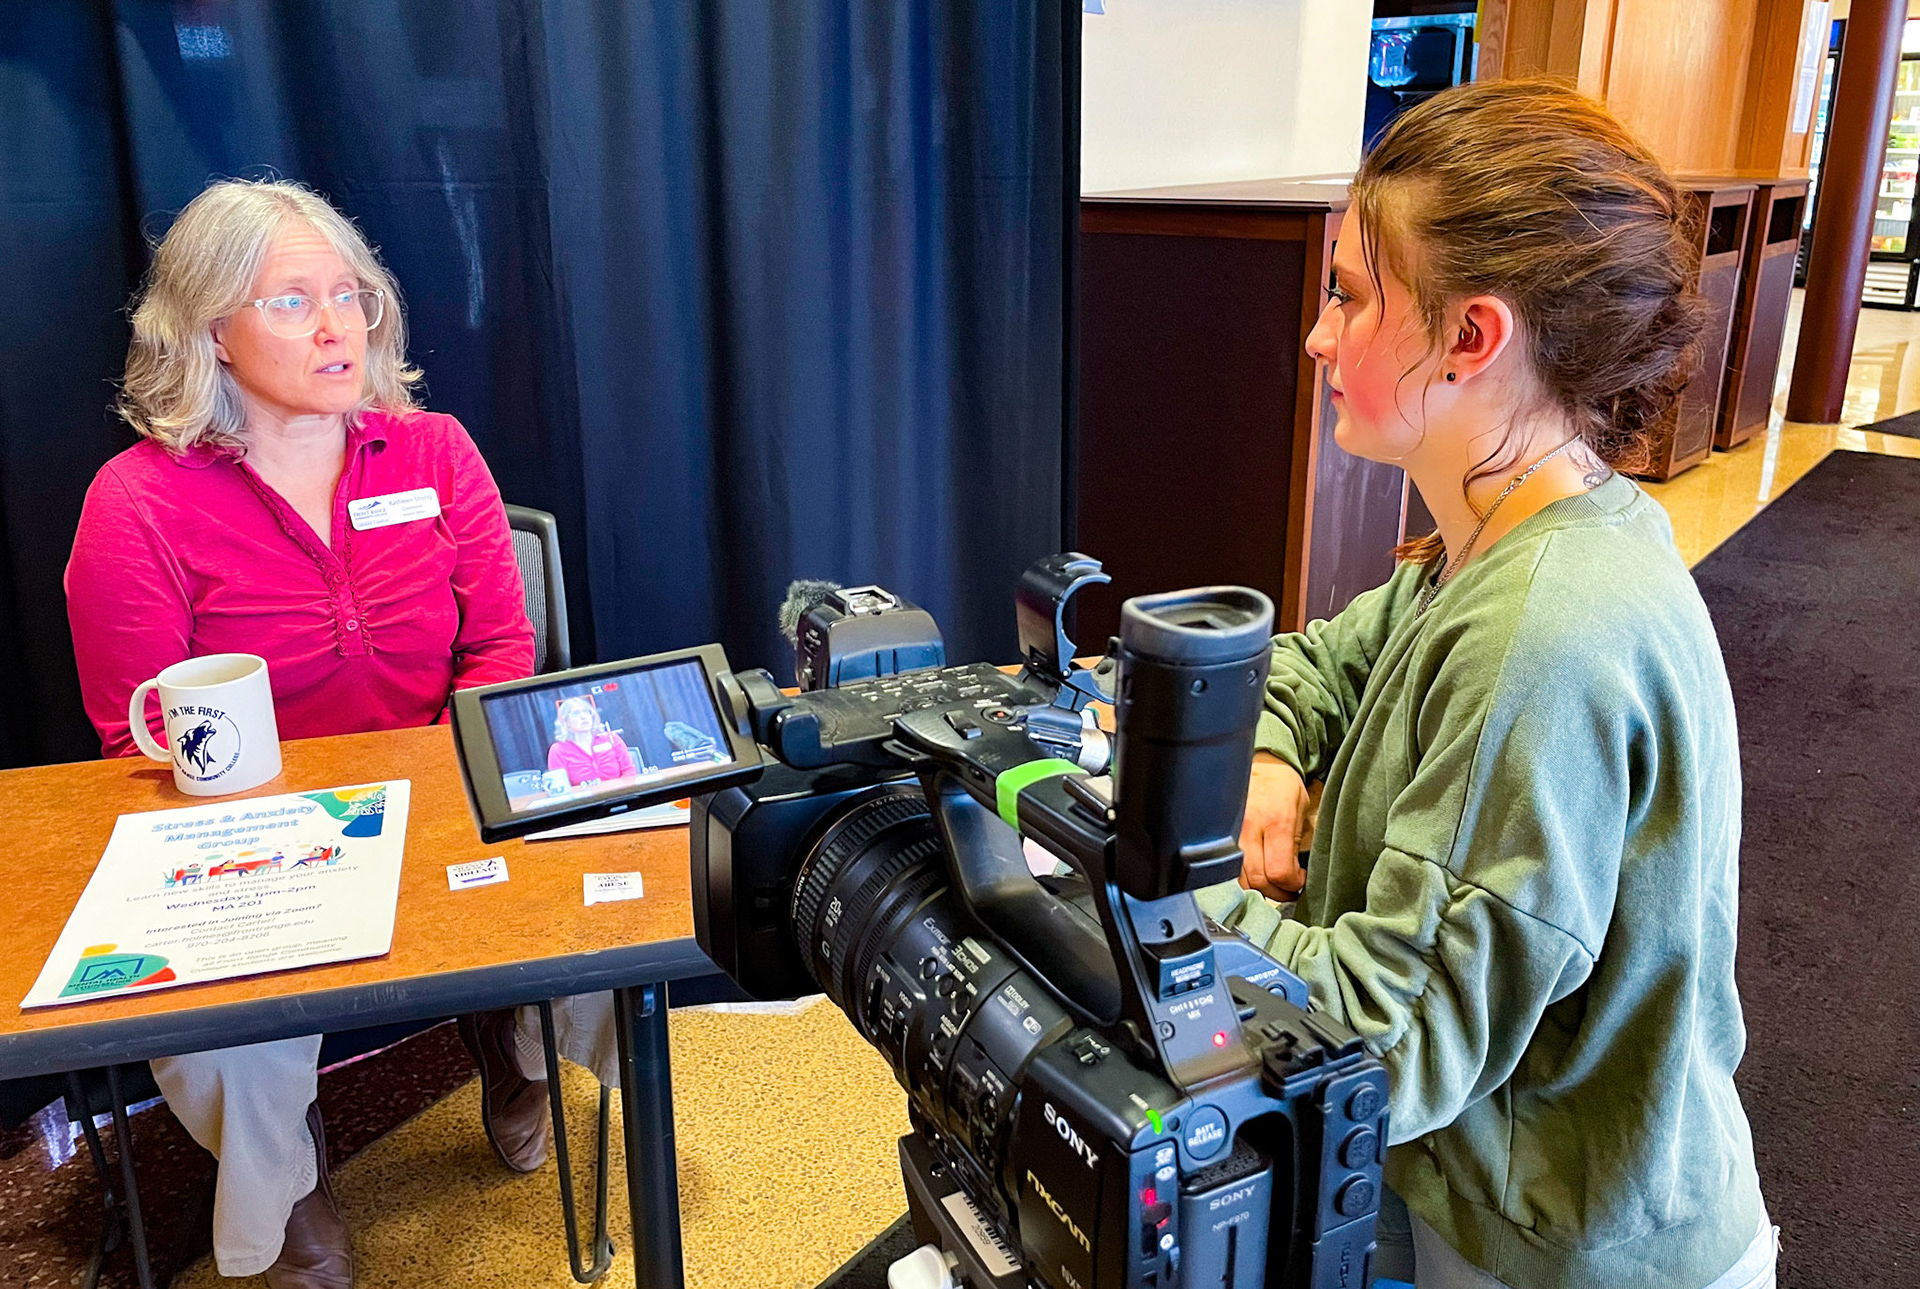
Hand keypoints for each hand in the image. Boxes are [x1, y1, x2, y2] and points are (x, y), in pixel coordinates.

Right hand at [1240, 753, 1312, 900]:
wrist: (1258, 761)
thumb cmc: (1283, 785)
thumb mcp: (1301, 809)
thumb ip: (1296, 843)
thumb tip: (1296, 876)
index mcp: (1276, 821)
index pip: (1280, 871)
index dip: (1292, 885)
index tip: (1300, 882)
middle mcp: (1249, 828)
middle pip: (1258, 881)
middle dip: (1277, 892)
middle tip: (1288, 890)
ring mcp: (1231, 833)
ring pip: (1239, 879)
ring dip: (1258, 889)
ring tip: (1272, 885)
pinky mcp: (1220, 835)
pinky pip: (1227, 869)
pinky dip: (1241, 879)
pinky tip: (1253, 876)